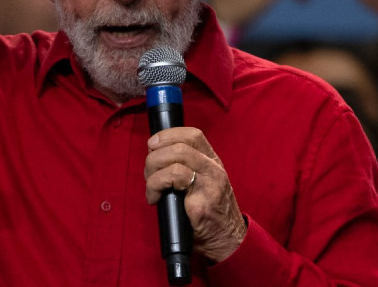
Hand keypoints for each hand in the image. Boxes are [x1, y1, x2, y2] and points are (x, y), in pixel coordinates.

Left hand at [144, 127, 246, 262]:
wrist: (228, 243)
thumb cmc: (209, 214)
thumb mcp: (202, 183)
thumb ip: (186, 167)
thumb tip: (155, 155)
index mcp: (212, 162)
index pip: (192, 134)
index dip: (168, 135)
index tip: (153, 145)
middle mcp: (214, 169)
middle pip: (180, 145)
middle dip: (154, 156)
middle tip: (149, 172)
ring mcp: (210, 185)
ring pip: (176, 159)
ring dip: (153, 172)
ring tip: (152, 188)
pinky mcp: (202, 202)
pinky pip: (173, 180)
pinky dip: (155, 186)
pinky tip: (155, 199)